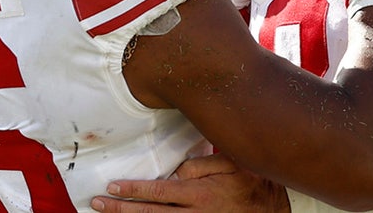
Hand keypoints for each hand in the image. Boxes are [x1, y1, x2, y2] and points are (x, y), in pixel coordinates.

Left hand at [90, 154, 287, 211]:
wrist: (275, 212)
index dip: (133, 190)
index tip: (112, 187)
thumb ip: (202, 164)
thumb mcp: (232, 164)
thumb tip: (176, 171)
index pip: (159, 192)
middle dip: (121, 210)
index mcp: (201, 195)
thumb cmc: (253, 183)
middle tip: (97, 204)